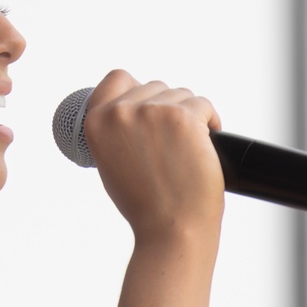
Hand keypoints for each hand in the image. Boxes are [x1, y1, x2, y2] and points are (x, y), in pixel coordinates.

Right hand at [83, 69, 224, 238]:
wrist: (171, 228)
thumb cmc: (145, 203)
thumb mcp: (110, 162)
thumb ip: (116, 130)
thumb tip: (136, 107)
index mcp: (96, 122)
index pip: (117, 78)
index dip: (137, 89)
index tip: (150, 104)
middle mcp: (120, 112)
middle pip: (155, 86)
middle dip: (168, 108)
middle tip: (173, 142)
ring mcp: (152, 111)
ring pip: (181, 95)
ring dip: (189, 116)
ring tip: (187, 149)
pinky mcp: (184, 116)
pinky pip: (203, 105)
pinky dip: (209, 122)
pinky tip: (206, 143)